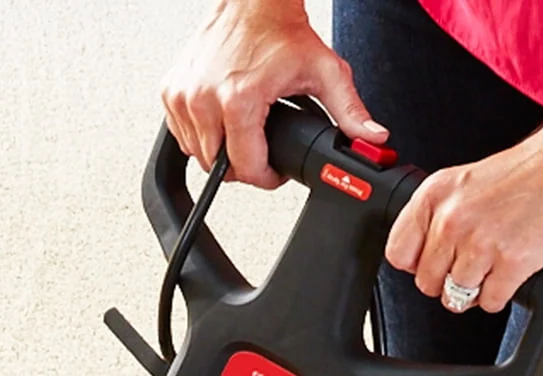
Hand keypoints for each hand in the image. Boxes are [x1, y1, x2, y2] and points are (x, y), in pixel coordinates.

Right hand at [162, 0, 385, 191]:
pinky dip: (201, 135)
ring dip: (220, 152)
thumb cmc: (280, 31)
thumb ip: (349, 111)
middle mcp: (204, 98)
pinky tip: (222, 119)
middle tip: (262, 147)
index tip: (275, 172)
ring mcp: (183, 95)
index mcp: (238, 99)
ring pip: (198, 155)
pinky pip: (182, 135)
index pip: (245, 168)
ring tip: (244, 131)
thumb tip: (372, 139)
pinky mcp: (170, 91)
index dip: (266, 178)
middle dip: (243, 165)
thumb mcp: (324, 71)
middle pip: (220, 166)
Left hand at [386, 115, 542, 311]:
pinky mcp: (511, 262)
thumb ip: (439, 216)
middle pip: (426, 284)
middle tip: (474, 263)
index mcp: (436, 195)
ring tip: (495, 265)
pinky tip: (513, 271)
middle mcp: (452, 219)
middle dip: (448, 280)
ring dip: (476, 290)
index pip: (398, 254)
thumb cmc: (529, 170)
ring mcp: (481, 242)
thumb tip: (420, 257)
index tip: (435, 260)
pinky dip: (502, 294)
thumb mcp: (466, 181)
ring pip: (455, 297)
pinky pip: (490, 303)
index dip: (418, 264)